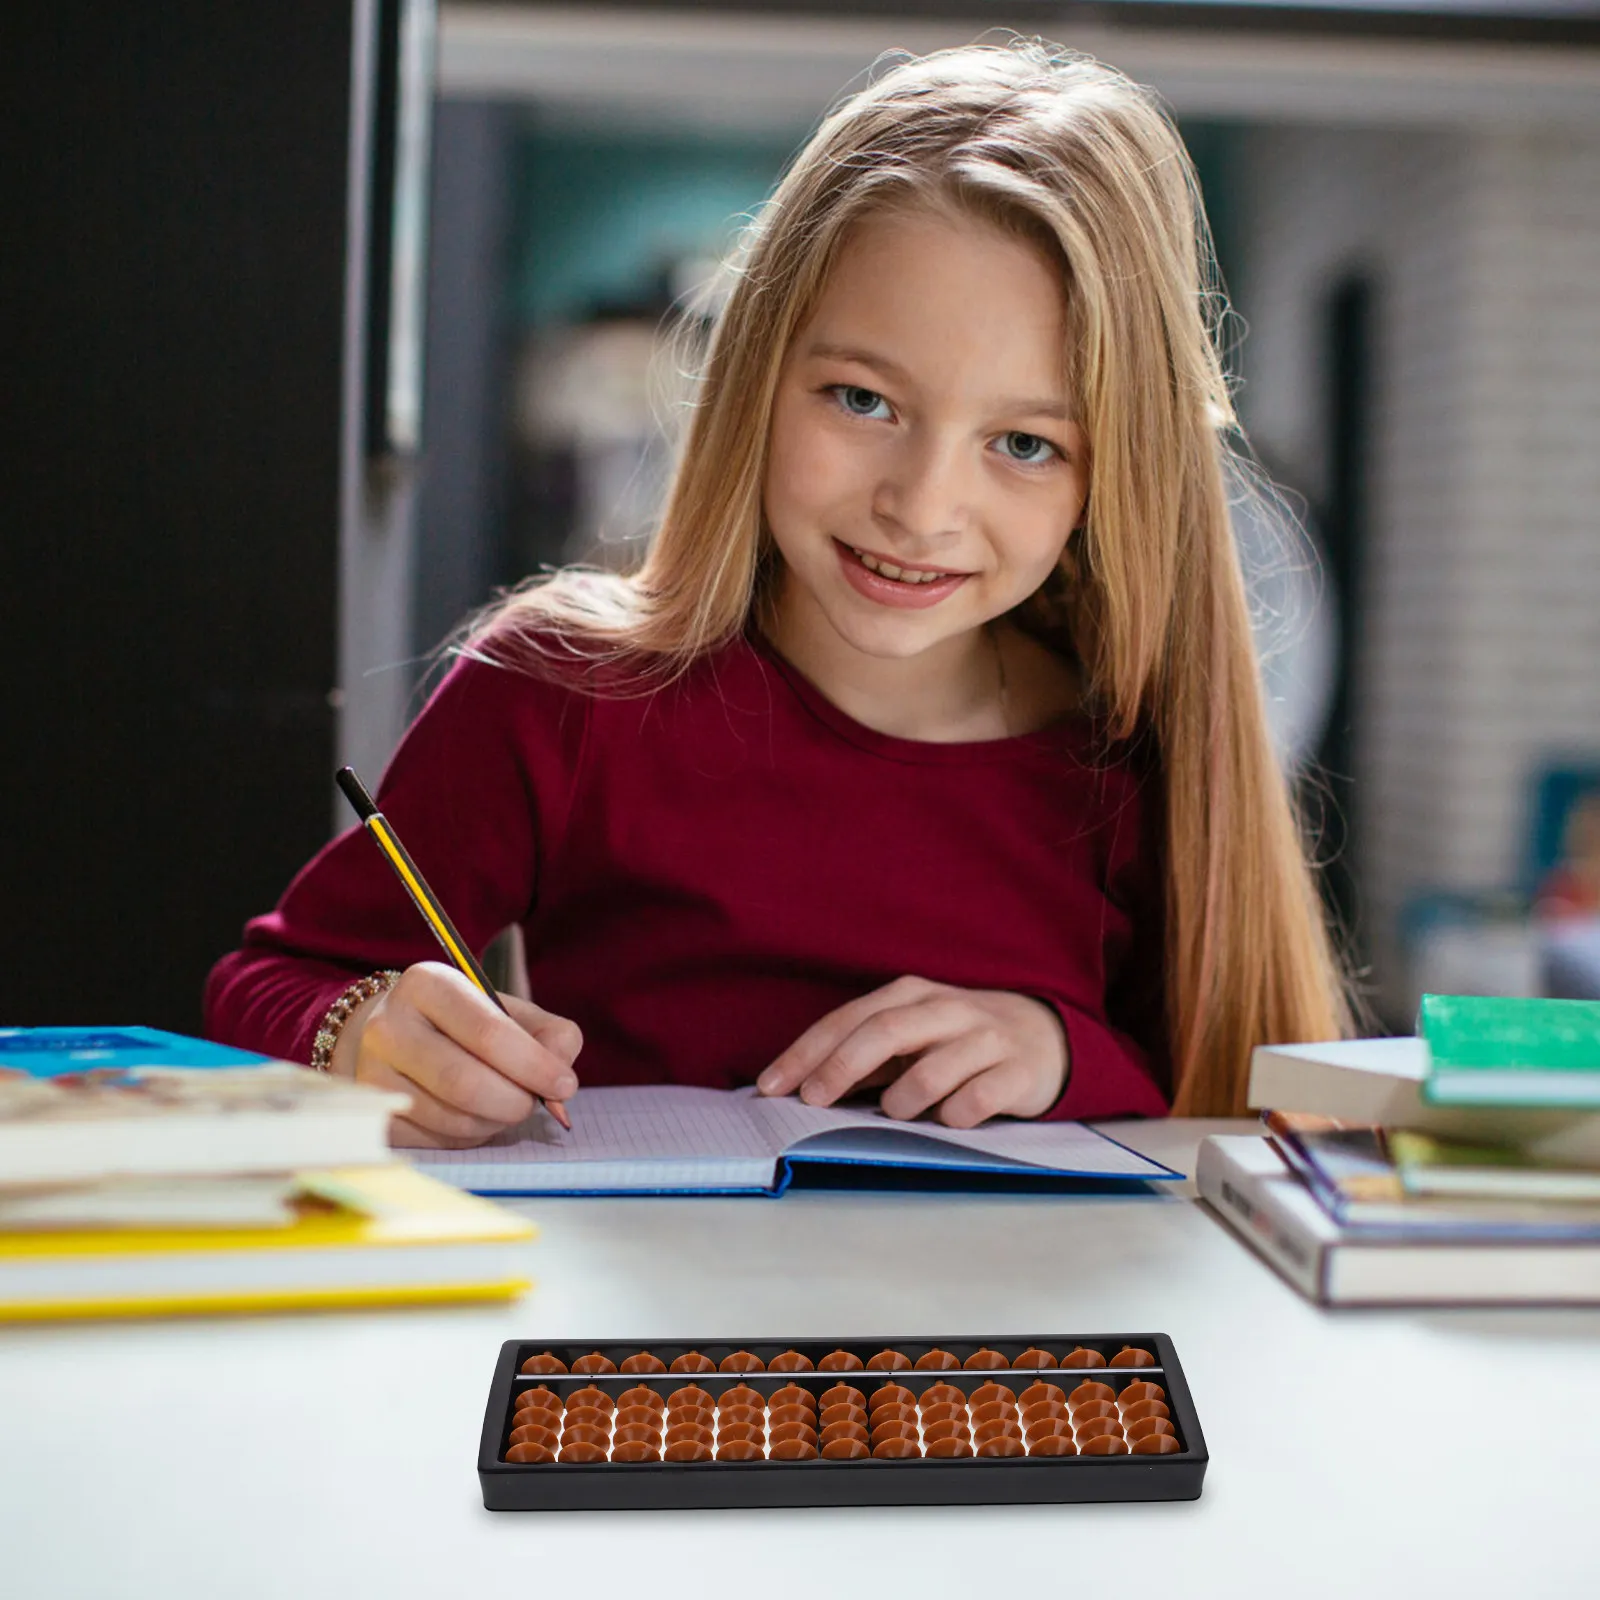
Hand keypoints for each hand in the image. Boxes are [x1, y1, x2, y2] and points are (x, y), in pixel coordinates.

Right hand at [329, 962, 581, 1147]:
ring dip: (496, 1122)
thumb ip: (549, 1035)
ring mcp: (373, 1075)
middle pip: (465, 1083)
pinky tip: (474, 1115)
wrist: (394, 1038)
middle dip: (515, 1101)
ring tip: (505, 1105)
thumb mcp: (508, 1011)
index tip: (565, 1085)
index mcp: (428, 985)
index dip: (533, 1064)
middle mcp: (388, 1027)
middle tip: (534, 1104)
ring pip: (453, 1119)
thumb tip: (562, 1078)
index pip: (488, 1032)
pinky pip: (438, 1140)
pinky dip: (471, 1135)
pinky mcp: (375, 1116)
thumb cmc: (463, 1024)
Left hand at [755, 976, 1068, 1127]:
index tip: (770, 1087)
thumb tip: (801, 1088)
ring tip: (896, 1112)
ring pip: (930, 1070)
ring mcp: (985, 1038)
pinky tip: (947, 1121)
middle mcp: (947, 1009)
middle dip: (840, 1068)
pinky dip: (952, 1116)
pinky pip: (976, 1100)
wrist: (1046, 1038)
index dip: (805, 1053)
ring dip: (901, 1100)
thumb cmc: (959, 1040)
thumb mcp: (912, 1035)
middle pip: (884, 1033)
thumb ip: (866, 1054)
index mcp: (912, 995)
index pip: (848, 1020)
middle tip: (811, 1102)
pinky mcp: (1017, 1072)